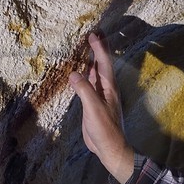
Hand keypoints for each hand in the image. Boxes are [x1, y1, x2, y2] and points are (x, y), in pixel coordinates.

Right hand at [67, 31, 135, 182]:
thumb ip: (84, 90)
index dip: (99, 49)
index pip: (103, 63)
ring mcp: (100, 97)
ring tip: (86, 50)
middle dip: (97, 51)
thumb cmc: (105, 129)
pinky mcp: (94, 105)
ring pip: (95, 75)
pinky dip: (85, 76)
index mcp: (108, 88)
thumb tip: (73, 73)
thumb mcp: (93, 108)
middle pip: (101, 66)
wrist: (110, 148)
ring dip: (91, 62)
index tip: (93, 35)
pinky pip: (89, 85)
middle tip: (92, 36)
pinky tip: (81, 74)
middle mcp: (106, 90)